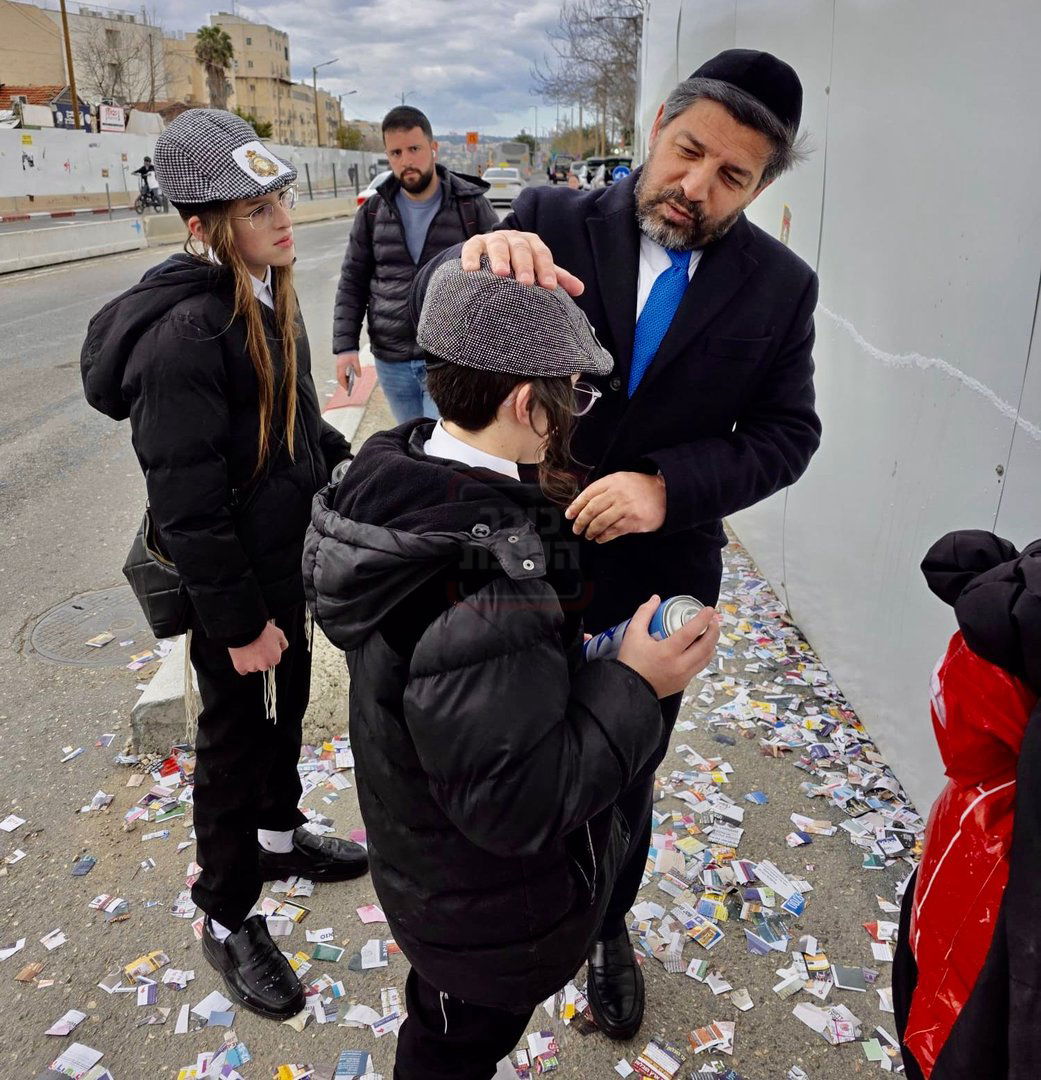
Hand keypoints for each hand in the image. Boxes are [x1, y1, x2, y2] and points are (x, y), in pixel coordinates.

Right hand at [228, 620, 287, 675]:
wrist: (245, 629)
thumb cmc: (263, 630)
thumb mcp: (279, 634)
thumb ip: (283, 643)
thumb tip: (281, 649)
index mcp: (275, 659)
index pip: (274, 659)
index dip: (269, 652)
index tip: (264, 646)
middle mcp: (265, 666)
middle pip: (263, 665)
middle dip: (260, 658)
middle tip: (255, 647)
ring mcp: (252, 667)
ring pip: (253, 667)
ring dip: (251, 661)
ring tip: (248, 648)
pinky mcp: (241, 667)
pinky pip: (242, 670)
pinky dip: (242, 665)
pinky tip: (242, 656)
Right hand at [335, 352, 360, 393]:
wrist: (346, 344)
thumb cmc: (350, 352)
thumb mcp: (356, 361)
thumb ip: (357, 369)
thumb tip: (359, 376)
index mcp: (342, 366)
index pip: (341, 378)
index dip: (344, 384)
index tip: (347, 389)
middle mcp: (339, 366)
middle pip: (339, 377)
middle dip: (343, 383)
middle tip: (348, 388)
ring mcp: (338, 365)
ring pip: (339, 375)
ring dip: (343, 379)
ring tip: (349, 383)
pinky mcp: (339, 363)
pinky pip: (340, 372)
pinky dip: (343, 376)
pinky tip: (348, 377)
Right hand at [460, 230, 583, 295]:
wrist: (489, 256)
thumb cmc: (517, 265)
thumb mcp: (537, 270)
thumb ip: (557, 278)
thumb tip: (580, 289)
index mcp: (532, 244)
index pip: (542, 254)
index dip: (546, 270)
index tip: (549, 287)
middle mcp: (514, 239)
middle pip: (521, 249)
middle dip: (524, 265)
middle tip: (526, 283)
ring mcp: (493, 240)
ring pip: (498, 246)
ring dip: (499, 259)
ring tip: (500, 274)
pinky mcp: (474, 244)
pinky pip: (472, 249)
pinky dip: (471, 259)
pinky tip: (472, 271)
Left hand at [565, 472, 666, 542]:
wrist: (664, 493)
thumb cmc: (639, 488)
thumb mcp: (621, 480)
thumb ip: (604, 490)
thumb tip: (583, 505)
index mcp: (612, 482)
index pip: (588, 494)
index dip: (576, 506)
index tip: (569, 515)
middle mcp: (617, 494)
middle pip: (592, 509)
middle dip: (581, 521)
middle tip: (576, 529)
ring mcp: (625, 508)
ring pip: (600, 522)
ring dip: (591, 531)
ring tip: (588, 535)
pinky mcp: (633, 521)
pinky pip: (613, 531)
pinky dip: (603, 536)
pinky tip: (600, 538)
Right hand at [617, 596, 719, 698]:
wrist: (629, 688)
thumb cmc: (631, 661)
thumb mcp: (633, 633)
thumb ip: (644, 613)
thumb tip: (656, 599)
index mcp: (667, 652)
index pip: (691, 632)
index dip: (703, 619)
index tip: (708, 610)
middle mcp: (679, 665)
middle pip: (705, 646)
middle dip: (713, 630)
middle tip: (713, 620)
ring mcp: (684, 676)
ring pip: (706, 658)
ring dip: (712, 644)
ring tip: (711, 632)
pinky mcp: (684, 683)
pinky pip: (700, 667)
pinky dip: (705, 655)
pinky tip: (702, 648)